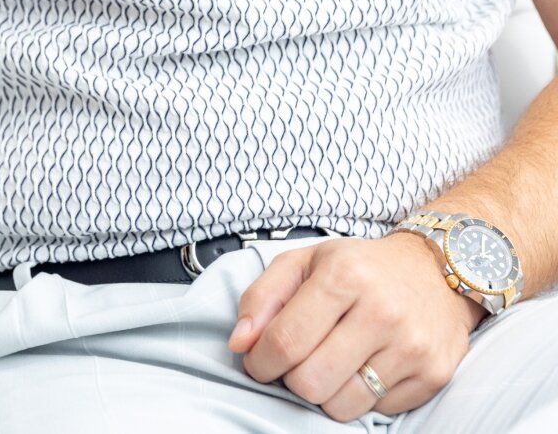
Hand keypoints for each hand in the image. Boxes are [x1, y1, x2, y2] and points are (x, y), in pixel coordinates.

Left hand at [227, 230, 487, 422]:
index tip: (257, 362)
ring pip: (342, 405)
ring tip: (328, 364)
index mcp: (344, 275)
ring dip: (325, 392)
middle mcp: (381, 311)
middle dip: (291, 379)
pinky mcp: (432, 375)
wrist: (433, 270)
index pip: (286, 340)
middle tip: (295, 363)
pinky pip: (377, 412)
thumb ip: (262, 297)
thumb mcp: (305, 261)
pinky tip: (362, 367)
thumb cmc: (359, 266)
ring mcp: (410, 346)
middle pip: (311, 381)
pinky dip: (360, 397)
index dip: (260, 361)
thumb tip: (239, 344)